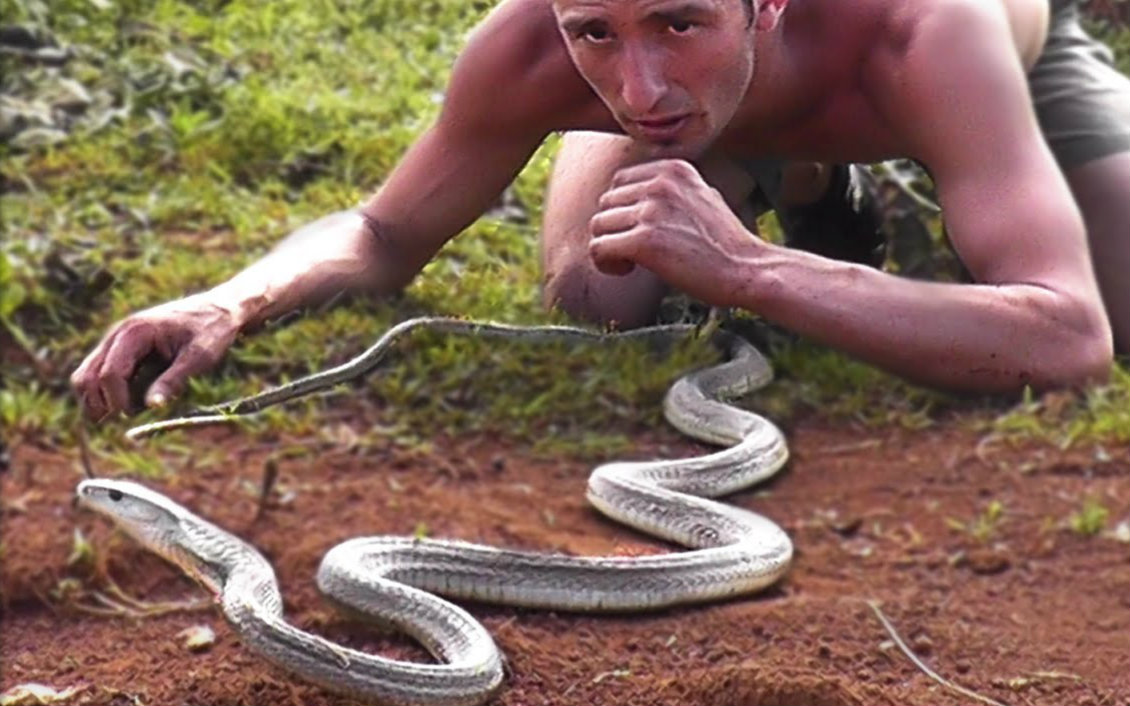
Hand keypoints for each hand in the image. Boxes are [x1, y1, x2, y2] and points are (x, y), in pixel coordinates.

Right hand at [71, 294, 241, 419]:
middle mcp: (117, 334)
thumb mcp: (200, 357)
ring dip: (100, 400)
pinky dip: (106, 392)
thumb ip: (174, 379)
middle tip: (130, 418)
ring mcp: (115, 341)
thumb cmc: (211, 331)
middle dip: (102, 403)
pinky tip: (132, 402)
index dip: (117, 400)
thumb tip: (152, 406)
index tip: (133, 416)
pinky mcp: (119, 349)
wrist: (216, 309)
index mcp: (135, 332)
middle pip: (87, 376)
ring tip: (130, 411)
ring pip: (86, 376)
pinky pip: (98, 374)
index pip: (110, 373)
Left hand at [588, 159, 762, 304]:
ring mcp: (652, 210)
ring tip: (632, 262)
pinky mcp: (644, 241)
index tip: (641, 232)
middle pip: (605, 203)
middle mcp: (660, 183)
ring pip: (598, 225)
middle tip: (636, 251)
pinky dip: (606, 264)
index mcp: (673, 168)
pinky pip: (598, 248)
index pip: (619, 182)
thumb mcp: (702, 196)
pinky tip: (628, 271)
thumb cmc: (724, 243)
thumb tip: (631, 195)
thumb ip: (669, 189)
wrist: (747, 270)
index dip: (623, 211)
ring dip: (609, 248)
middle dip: (615, 229)